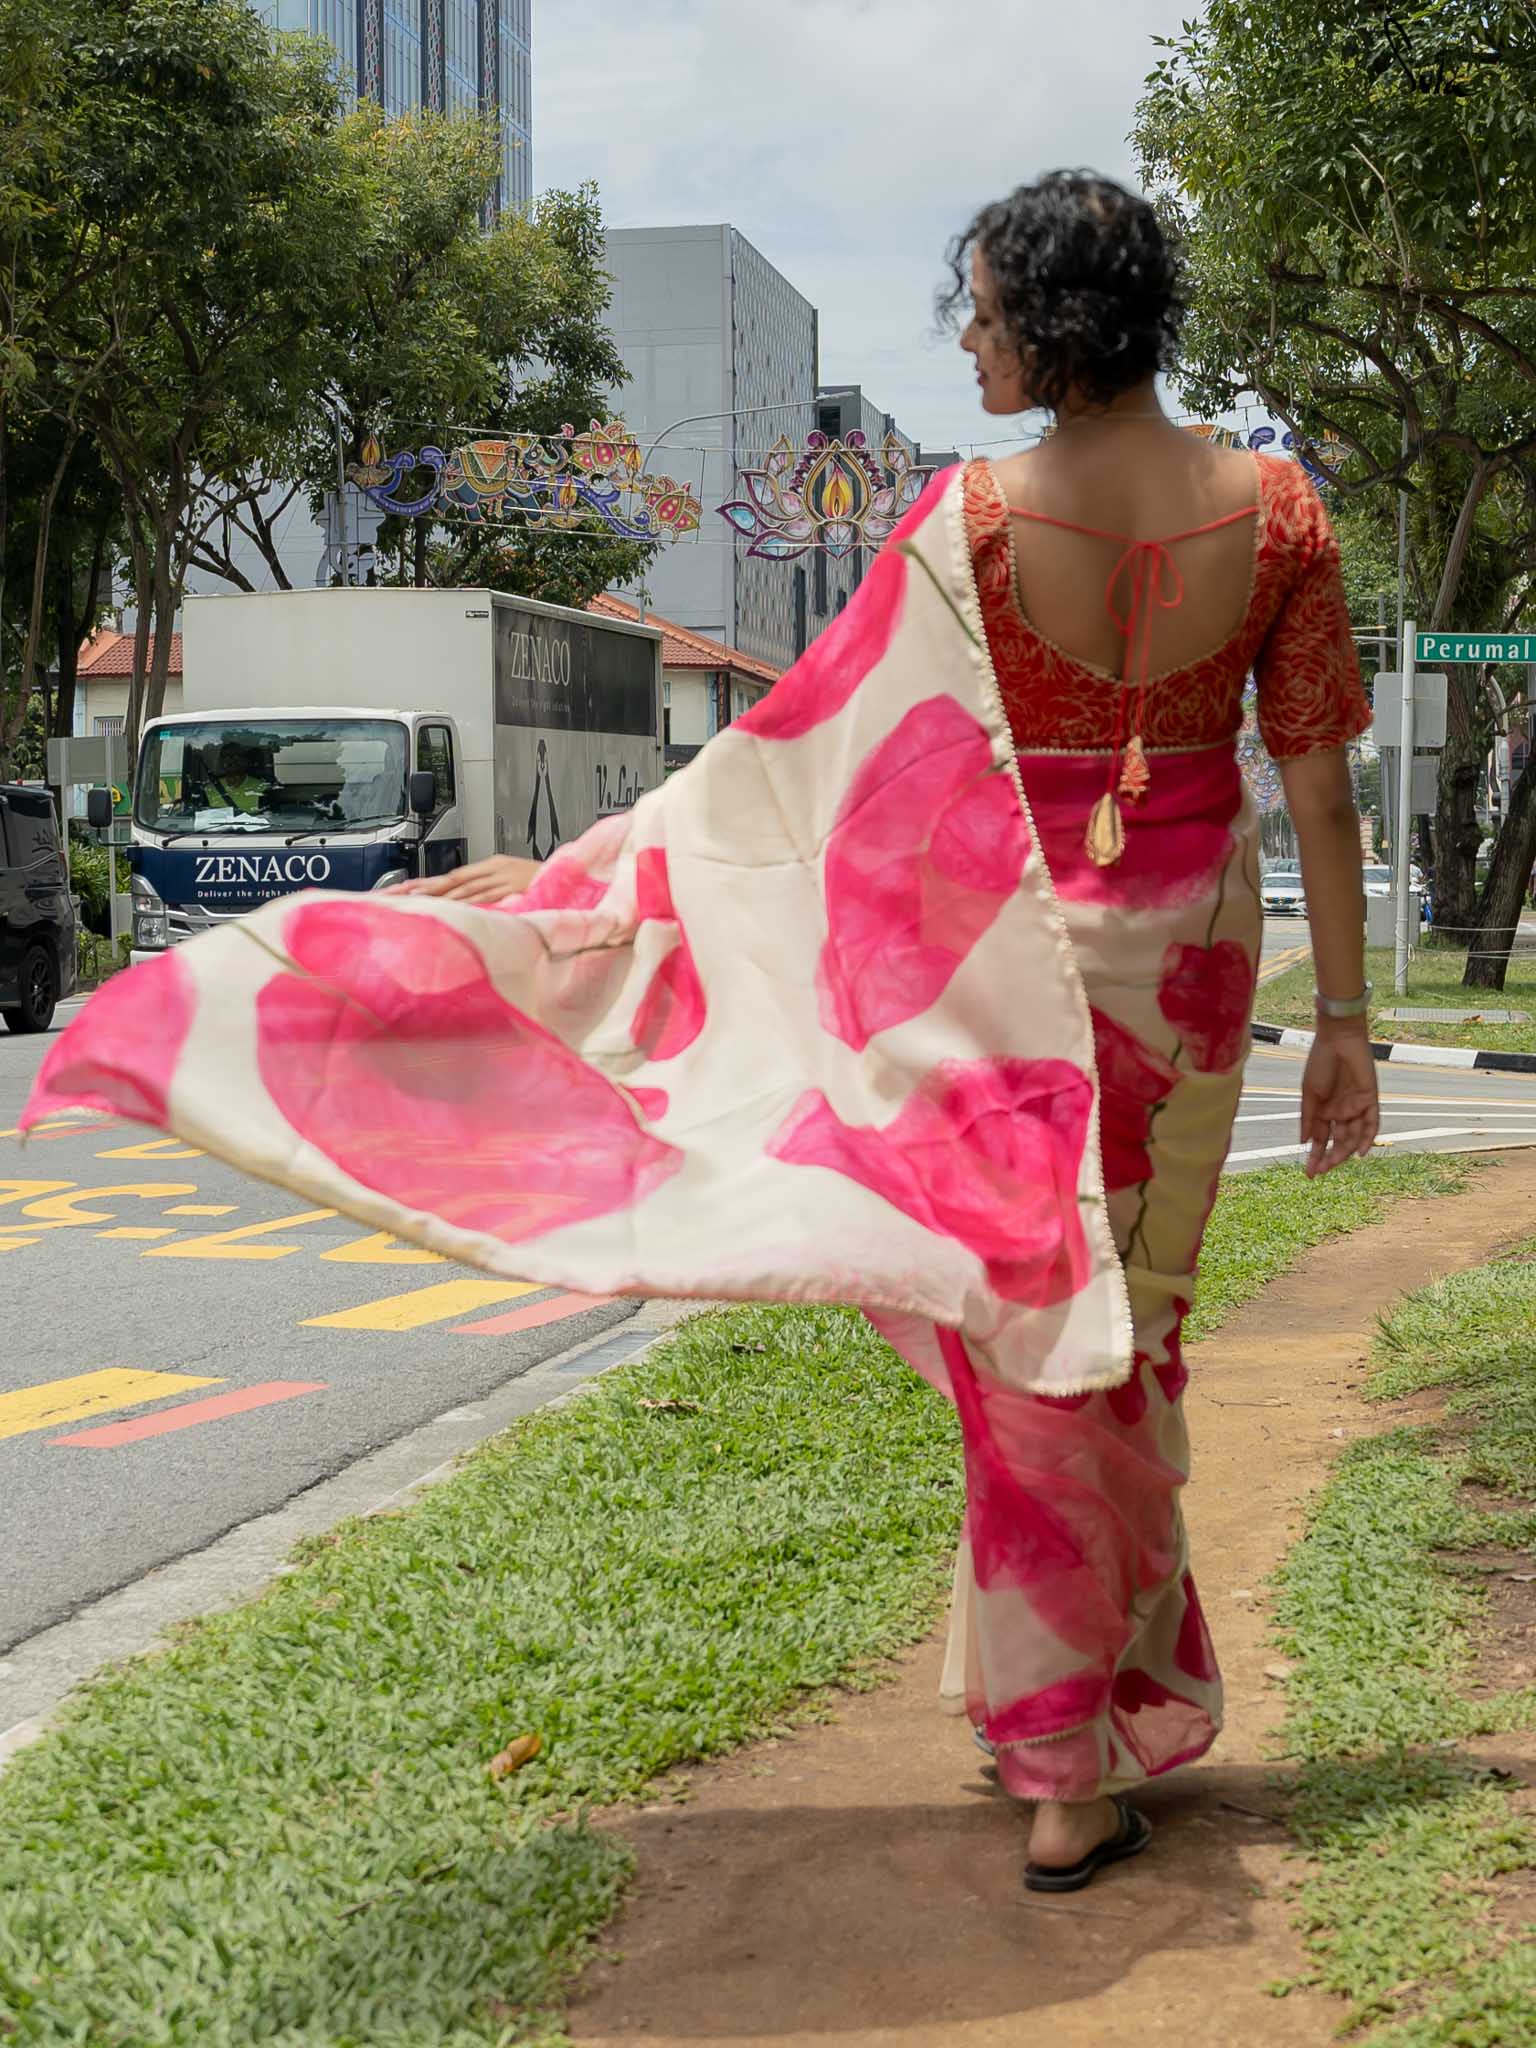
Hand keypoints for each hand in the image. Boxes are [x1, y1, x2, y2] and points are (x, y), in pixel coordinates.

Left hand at [387, 856, 540, 904]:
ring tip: (419, 901)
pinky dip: (467, 902)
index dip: (430, 882)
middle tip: (403, 893)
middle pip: (454, 880)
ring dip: (442, 896)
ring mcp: (503, 878)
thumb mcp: (515, 882)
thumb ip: (492, 890)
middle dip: (427, 887)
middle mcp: (495, 869)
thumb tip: (469, 904)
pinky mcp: (513, 888)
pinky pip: (486, 896)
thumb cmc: (545, 885)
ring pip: (466, 888)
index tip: (408, 889)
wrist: (574, 877)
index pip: (454, 875)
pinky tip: (453, 908)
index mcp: (494, 865)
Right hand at [1299, 1021, 1379, 1175]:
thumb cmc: (1320, 1062)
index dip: (1315, 1156)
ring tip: (1333, 1164)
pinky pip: (1371, 1124)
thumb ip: (1308, 1118)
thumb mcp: (1309, 1093)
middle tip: (1320, 1171)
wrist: (1337, 1039)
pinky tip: (1359, 1153)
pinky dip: (1367, 1139)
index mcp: (1324, 1109)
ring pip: (1353, 1136)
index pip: (1321, 1139)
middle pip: (1337, 1141)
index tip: (1308, 1173)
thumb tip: (1303, 1142)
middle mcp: (1340, 1111)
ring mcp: (1356, 1106)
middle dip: (1329, 1157)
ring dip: (1344, 1151)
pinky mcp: (1370, 1099)